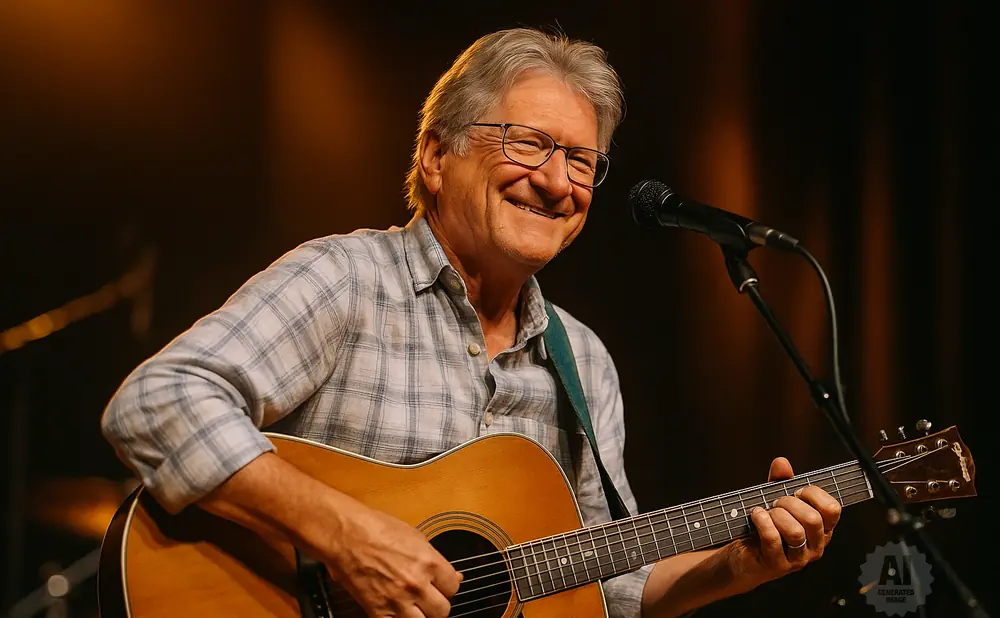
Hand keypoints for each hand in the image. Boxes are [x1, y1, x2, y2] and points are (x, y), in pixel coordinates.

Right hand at [323, 500, 461, 617]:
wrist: (345, 535)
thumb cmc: (376, 528)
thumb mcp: (415, 536)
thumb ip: (434, 560)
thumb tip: (452, 575)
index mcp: (429, 563)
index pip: (453, 587)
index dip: (447, 586)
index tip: (441, 585)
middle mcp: (416, 584)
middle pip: (442, 610)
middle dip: (436, 604)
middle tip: (428, 597)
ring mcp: (397, 600)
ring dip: (421, 616)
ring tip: (413, 607)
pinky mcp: (377, 611)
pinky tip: (395, 612)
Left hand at [723, 457, 841, 591]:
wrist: (742, 556)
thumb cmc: (764, 527)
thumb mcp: (774, 501)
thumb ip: (780, 482)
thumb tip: (782, 462)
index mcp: (821, 529)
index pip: (832, 509)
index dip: (813, 494)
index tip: (796, 490)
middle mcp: (815, 546)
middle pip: (813, 519)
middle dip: (789, 503)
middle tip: (776, 502)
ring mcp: (798, 559)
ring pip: (796, 532)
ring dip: (776, 515)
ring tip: (766, 512)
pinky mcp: (777, 565)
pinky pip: (773, 539)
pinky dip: (763, 522)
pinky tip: (756, 515)